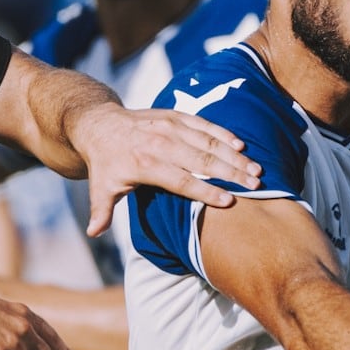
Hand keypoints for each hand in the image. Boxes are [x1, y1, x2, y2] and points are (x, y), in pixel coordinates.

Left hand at [69, 103, 259, 236]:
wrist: (100, 125)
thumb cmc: (105, 163)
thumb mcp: (100, 188)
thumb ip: (101, 211)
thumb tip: (93, 233)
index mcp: (144, 163)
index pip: (180, 180)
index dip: (204, 191)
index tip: (228, 202)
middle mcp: (159, 142)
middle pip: (201, 159)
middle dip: (230, 173)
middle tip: (255, 185)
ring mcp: (169, 126)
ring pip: (207, 141)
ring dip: (233, 155)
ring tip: (256, 170)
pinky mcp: (175, 115)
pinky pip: (203, 124)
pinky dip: (223, 134)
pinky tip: (241, 145)